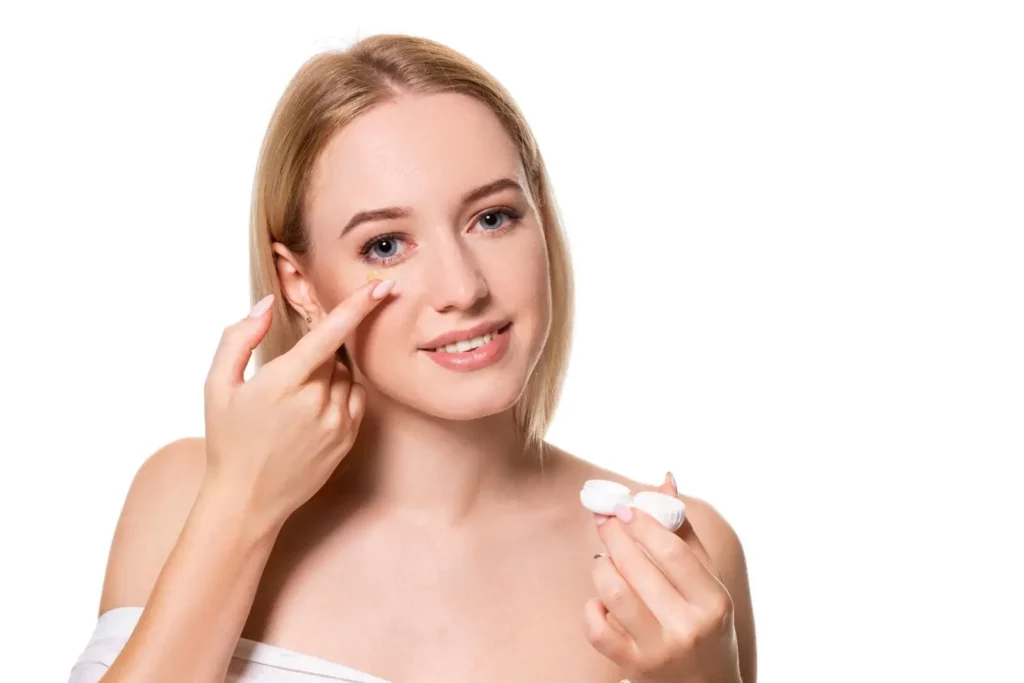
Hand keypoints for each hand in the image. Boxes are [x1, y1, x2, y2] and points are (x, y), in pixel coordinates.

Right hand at [201, 279, 393, 533]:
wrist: (247, 500)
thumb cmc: (229, 440)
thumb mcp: (217, 386)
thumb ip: (239, 338)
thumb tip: (266, 305)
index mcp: (283, 382)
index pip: (329, 334)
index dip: (357, 306)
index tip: (381, 287)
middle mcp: (316, 401)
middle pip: (334, 355)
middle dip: (316, 356)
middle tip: (288, 378)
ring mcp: (336, 422)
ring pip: (345, 377)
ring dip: (327, 377)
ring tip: (295, 404)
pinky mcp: (348, 439)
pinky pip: (355, 400)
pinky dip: (340, 396)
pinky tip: (313, 413)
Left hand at [584, 475, 741, 682]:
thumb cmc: (706, 624)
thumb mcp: (708, 582)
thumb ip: (685, 532)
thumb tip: (665, 480)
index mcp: (712, 601)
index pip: (671, 551)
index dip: (642, 523)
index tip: (624, 506)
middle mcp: (687, 627)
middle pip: (638, 567)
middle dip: (614, 535)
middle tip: (603, 518)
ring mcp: (659, 650)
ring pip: (614, 592)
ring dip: (602, 566)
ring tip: (604, 558)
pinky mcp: (634, 667)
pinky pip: (598, 630)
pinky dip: (592, 608)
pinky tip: (600, 600)